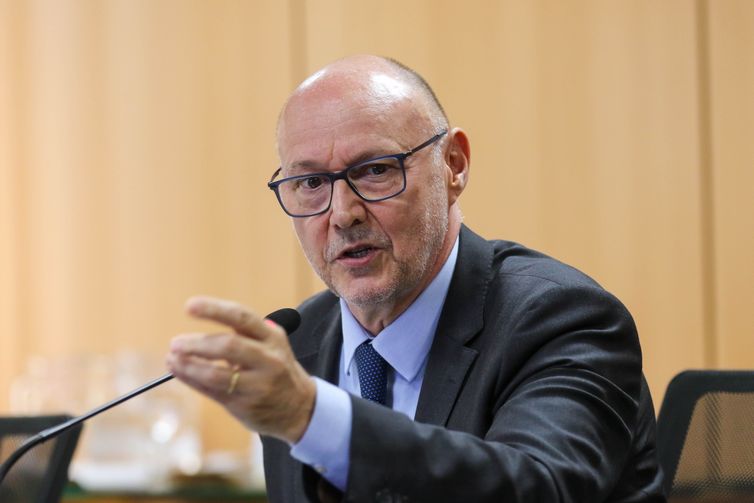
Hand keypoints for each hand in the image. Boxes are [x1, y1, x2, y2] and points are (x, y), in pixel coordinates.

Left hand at [166, 296, 315, 442]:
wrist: (299, 407)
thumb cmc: (275, 369)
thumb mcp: (270, 345)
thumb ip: (243, 333)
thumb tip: (199, 319)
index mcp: (272, 337)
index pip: (242, 317)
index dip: (214, 310)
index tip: (189, 306)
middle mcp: (268, 359)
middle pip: (228, 346)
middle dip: (197, 343)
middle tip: (176, 342)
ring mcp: (258, 384)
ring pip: (217, 374)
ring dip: (189, 365)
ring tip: (172, 357)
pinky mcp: (246, 405)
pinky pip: (212, 391)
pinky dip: (191, 379)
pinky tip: (179, 371)